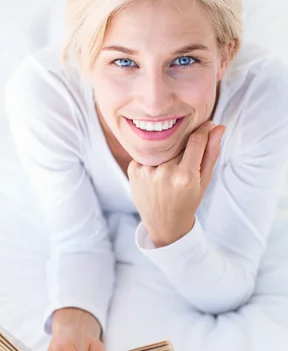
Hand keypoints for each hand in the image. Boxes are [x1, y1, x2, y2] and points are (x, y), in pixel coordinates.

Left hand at [128, 120, 225, 246]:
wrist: (164, 224)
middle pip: (179, 143)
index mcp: (185, 176)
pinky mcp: (133, 169)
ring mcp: (146, 171)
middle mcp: (164, 173)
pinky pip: (147, 153)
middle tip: (186, 161)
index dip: (203, 130)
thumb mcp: (204, 180)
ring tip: (170, 171)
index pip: (196, 140)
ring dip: (168, 153)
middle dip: (185, 146)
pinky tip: (156, 174)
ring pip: (163, 147)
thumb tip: (218, 127)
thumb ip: (211, 152)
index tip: (206, 126)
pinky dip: (154, 159)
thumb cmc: (188, 201)